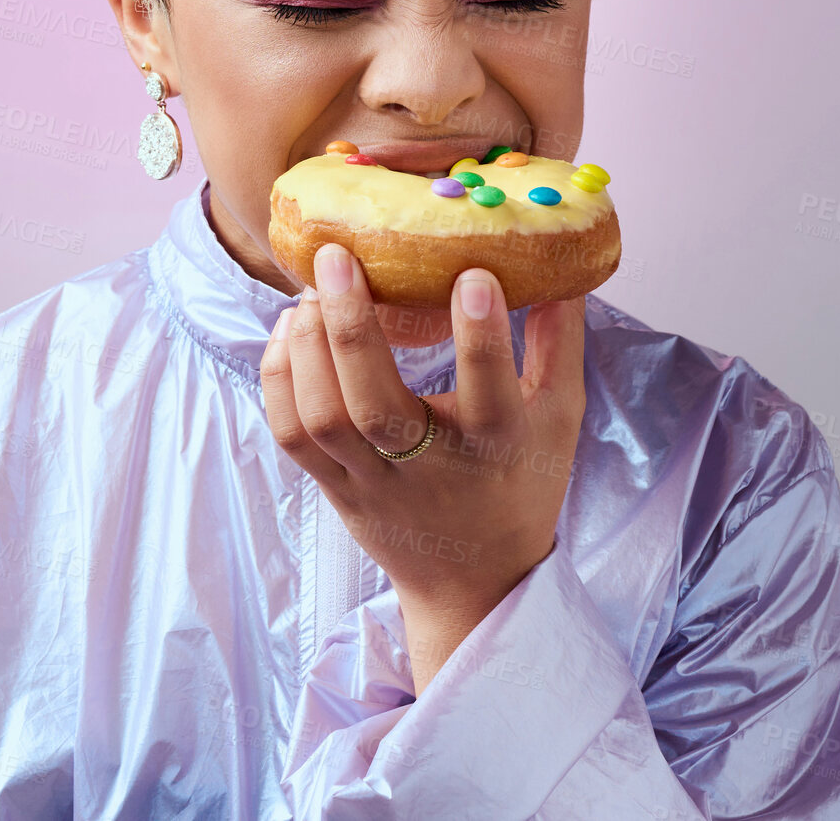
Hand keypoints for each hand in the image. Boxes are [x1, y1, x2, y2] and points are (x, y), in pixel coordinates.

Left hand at [260, 242, 586, 692]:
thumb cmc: (522, 483)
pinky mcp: (335, 488)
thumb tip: (557, 266)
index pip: (488, 391)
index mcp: (496, 447)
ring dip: (307, 347)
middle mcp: (430, 468)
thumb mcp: (559, 417)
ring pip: (323, 419)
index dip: (479, 335)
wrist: (474, 581)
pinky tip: (289, 329)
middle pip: (375, 406)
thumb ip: (557, 341)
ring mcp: (373, 482)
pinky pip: (292, 435)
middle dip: (352, 328)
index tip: (471, 274)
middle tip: (338, 258)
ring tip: (311, 291)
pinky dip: (279, 378)